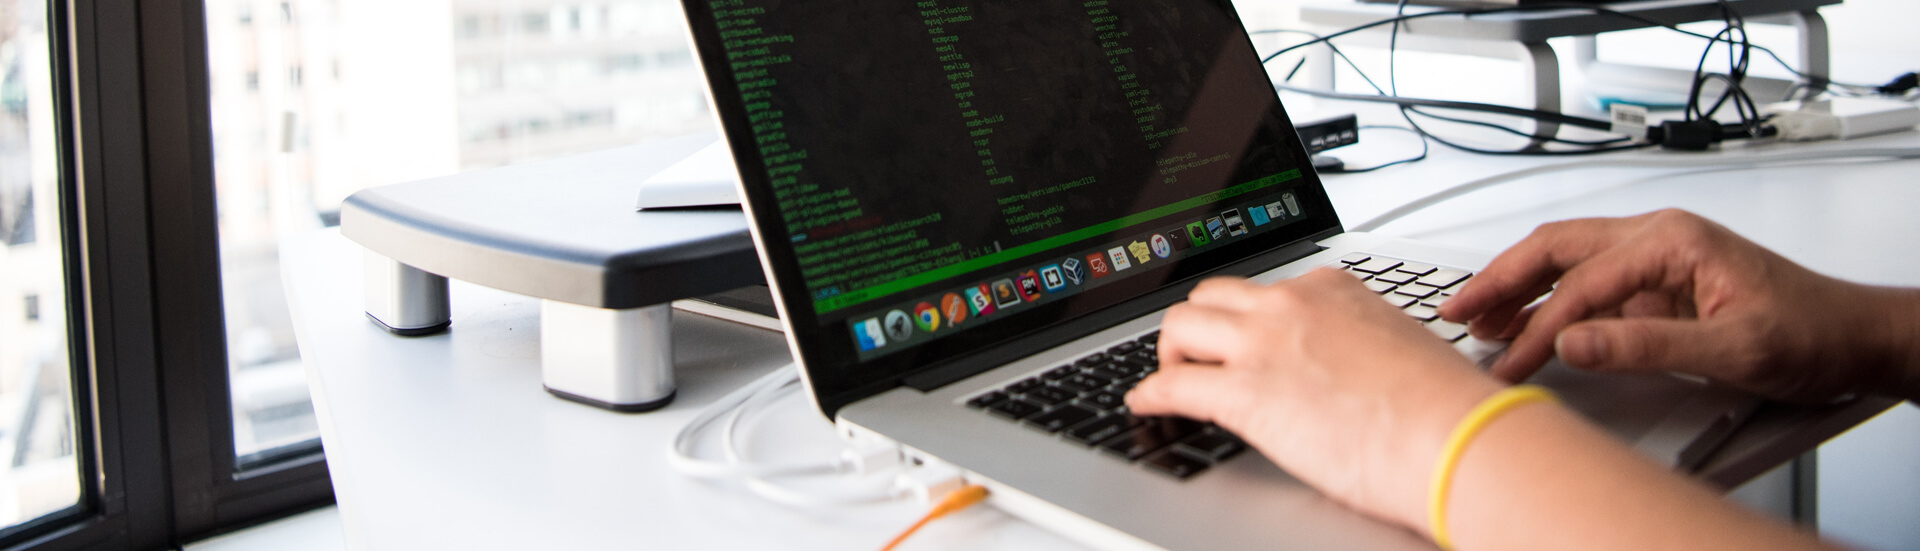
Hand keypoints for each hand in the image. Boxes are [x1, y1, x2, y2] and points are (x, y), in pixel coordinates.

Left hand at [1126, 269, 1501, 533]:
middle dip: (1197, 326)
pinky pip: (1173, 385)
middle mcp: (1292, 306)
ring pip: (1181, 325)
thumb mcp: (1399, 349)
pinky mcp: (1246, 394)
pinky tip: (1146, 405)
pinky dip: (1150, 394)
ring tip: (1172, 378)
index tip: (1240, 336)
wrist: (1457, 437)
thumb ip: (1362, 346)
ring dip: (1169, 353)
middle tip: (1195, 356)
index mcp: (1332, 291)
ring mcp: (1265, 345)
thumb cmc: (1445, 407)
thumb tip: (1351, 371)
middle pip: (1211, 296)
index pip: (1267, 290)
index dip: (1245, 318)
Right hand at [1441, 209, 1919, 402]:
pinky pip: (1585, 286)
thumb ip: (1647, 347)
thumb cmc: (1810, 331)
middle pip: (1556, 248)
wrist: (1853, 337)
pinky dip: (1545, 304)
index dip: (1538, 327)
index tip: (1510, 363)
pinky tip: (1523, 325)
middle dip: (1500, 279)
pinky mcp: (1654, 287)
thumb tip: (1576, 343)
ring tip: (1474, 317)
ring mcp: (1653, 260)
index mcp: (1673, 240)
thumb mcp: (1733, 349)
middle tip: (1457, 311)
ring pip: (1564, 260)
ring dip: (1516, 286)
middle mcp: (1657, 238)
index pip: (1583, 284)